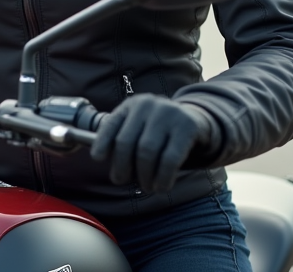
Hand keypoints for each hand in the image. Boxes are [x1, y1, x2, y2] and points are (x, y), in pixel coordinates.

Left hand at [89, 94, 218, 193]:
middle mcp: (147, 104)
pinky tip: (161, 187)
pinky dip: (163, 178)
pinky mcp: (187, 126)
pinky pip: (170, 158)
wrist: (195, 121)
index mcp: (131, 105)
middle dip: (122, 167)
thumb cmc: (158, 131)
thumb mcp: (138, 128)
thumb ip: (120, 140)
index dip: (102, 142)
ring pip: (147, 151)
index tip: (97, 158)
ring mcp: (168, 112)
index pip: (111, 124)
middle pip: (126, 142)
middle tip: (122, 181)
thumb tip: (100, 158)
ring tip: (146, 186)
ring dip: (143, 176)